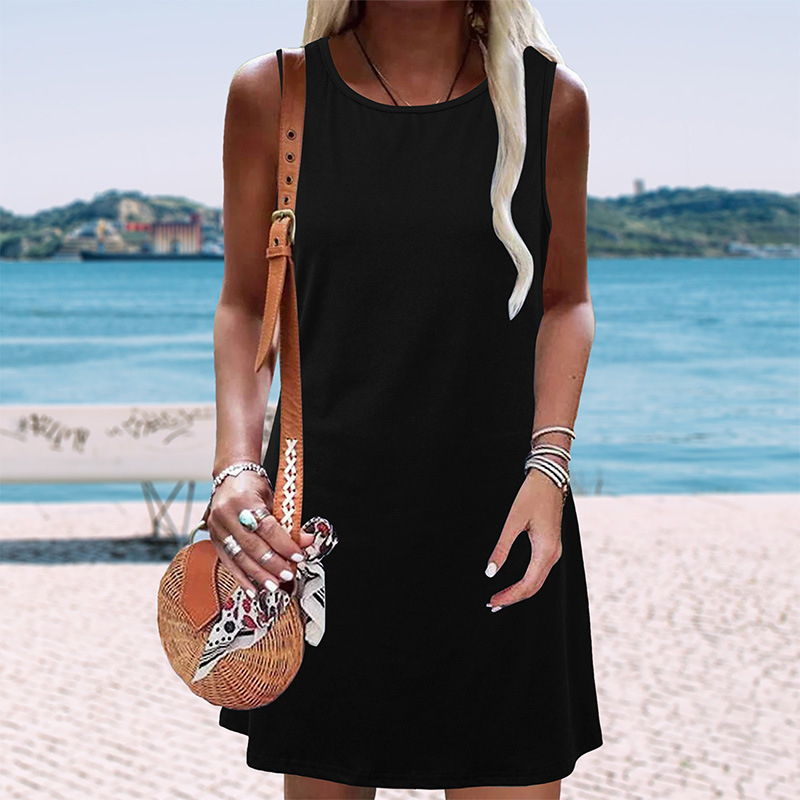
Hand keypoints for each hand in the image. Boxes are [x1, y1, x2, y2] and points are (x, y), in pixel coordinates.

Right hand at [206, 471, 315, 596]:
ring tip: (274, 585)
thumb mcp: (273, 498)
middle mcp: (227, 514)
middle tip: (288, 574)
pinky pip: (228, 562)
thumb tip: (307, 541)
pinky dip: (242, 577)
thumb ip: (288, 521)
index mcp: (244, 500)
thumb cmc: (253, 486)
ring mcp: (217, 527)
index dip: (284, 544)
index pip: (267, 527)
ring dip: (258, 574)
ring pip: (239, 557)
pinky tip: (253, 589)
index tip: (298, 555)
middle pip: (252, 546)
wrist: (230, 476)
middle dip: (272, 564)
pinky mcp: (214, 538)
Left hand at [484, 468, 564, 610]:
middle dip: (513, 598)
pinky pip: (540, 571)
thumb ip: (501, 548)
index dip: (509, 596)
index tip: (492, 601)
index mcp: (546, 550)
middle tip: (491, 604)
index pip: (527, 585)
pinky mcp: (551, 546)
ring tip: (500, 597)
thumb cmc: (530, 496)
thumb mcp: (512, 521)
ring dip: (519, 591)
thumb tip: (489, 572)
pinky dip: (526, 581)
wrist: (549, 478)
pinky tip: (514, 583)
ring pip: (538, 581)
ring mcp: (555, 550)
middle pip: (534, 587)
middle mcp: (554, 554)